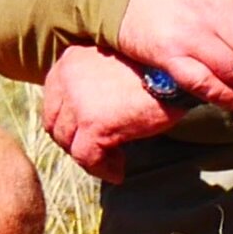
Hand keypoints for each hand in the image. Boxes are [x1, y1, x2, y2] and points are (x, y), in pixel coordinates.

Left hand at [41, 43, 176, 178]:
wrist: (179, 72)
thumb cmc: (157, 70)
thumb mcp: (114, 69)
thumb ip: (93, 87)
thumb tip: (87, 119)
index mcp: (69, 61)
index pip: (53, 103)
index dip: (69, 125)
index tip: (88, 136)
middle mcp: (66, 78)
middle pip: (56, 124)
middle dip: (76, 142)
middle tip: (100, 153)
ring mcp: (77, 102)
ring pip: (69, 143)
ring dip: (90, 157)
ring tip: (114, 162)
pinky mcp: (94, 123)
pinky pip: (87, 157)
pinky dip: (102, 169)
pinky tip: (119, 171)